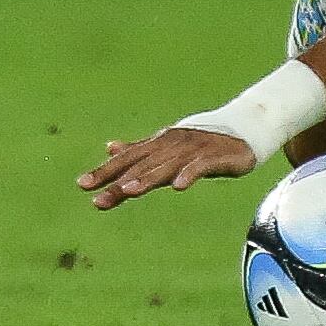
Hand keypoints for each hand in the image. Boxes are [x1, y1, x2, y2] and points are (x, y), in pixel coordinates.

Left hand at [78, 126, 257, 209]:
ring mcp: (192, 150)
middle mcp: (171, 145)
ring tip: (130, 191)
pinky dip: (188, 174)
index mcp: (158, 144)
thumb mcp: (166, 146)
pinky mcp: (214, 156)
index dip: (105, 172)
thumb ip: (138, 151)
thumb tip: (108, 148)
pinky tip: (178, 187)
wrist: (243, 128)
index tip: (82, 185)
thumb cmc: (200, 140)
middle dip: (119, 181)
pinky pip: (199, 167)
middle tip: (99, 197)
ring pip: (166, 166)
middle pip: (141, 165)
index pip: (127, 160)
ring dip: (148, 178)